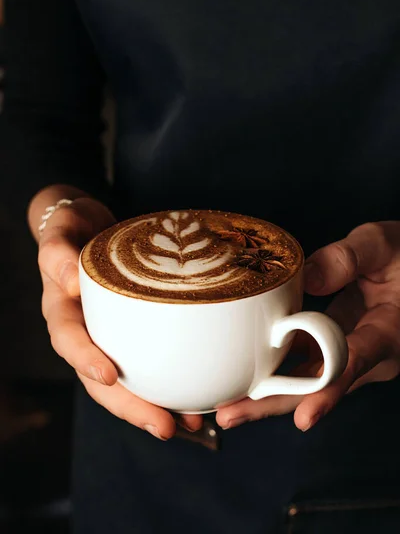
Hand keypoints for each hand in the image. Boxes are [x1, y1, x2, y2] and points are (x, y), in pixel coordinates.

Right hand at [37, 195, 201, 438]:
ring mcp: (108, 335)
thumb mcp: (61, 231)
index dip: (85, 360)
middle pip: (101, 379)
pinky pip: (147, 361)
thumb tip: (67, 279)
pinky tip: (197, 396)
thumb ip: (57, 252)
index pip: (69, 341)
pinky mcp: (132, 332)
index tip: (108, 375)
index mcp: (62, 312)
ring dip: (156, 405)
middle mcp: (84, 331)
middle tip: (166, 427)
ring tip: (191, 424)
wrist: (85, 225)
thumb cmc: (70, 227)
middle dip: (132, 406)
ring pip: (127, 380)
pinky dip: (169, 381)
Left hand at [216, 222, 399, 431]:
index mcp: (387, 331)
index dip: (327, 391)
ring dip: (265, 394)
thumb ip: (347, 258)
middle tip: (231, 415)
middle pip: (319, 387)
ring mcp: (348, 355)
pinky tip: (239, 373)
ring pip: (305, 382)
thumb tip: (306, 279)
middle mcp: (368, 355)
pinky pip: (301, 364)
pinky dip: (272, 370)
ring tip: (225, 406)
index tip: (304, 416)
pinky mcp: (332, 347)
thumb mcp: (381, 245)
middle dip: (274, 404)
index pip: (354, 363)